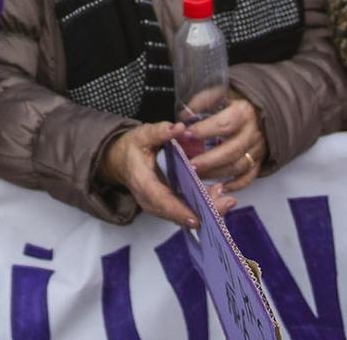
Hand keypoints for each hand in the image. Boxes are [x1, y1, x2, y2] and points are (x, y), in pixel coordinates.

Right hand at [98, 123, 226, 226]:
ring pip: (183, 216)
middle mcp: (150, 200)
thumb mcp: (142, 135)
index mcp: (143, 184)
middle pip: (176, 214)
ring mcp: (159, 206)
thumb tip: (178, 128)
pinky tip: (218, 197)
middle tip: (226, 203)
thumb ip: (159, 132)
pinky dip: (202, 207)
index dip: (180, 211)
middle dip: (202, 212)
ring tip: (226, 200)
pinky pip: (185, 211)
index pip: (162, 201)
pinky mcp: (167, 205)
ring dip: (205, 211)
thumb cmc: (132, 147)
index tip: (198, 217)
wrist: (120, 160)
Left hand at [184, 95, 266, 193]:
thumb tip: (184, 115)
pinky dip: (235, 185)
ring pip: (238, 166)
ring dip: (216, 173)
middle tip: (189, 165)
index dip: (205, 130)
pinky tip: (219, 187)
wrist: (267, 107)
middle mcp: (252, 133)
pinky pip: (249, 177)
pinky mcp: (259, 160)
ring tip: (197, 175)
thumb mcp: (223, 91)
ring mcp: (257, 149)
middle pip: (231, 151)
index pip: (224, 124)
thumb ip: (203, 101)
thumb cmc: (240, 100)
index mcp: (243, 112)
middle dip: (209, 160)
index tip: (186, 134)